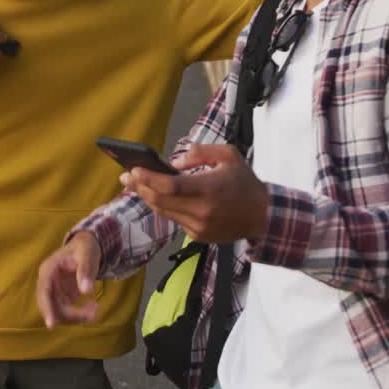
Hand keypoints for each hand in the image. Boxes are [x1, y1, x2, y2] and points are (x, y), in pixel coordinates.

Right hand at [36, 232, 101, 329]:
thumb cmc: (84, 247)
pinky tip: (93, 306)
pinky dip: (80, 314)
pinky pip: (68, 312)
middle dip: (70, 315)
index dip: (46, 309)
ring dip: (77, 317)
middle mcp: (48, 283)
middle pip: (52, 306)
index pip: (43, 292)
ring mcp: (55, 292)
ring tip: (96, 308)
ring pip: (60, 313)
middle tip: (93, 313)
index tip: (51, 325)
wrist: (86, 247)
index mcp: (48, 270)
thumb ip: (85, 270)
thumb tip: (87, 291)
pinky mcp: (63, 298)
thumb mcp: (86, 254)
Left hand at [122, 144, 268, 243]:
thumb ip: (200, 152)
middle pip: (160, 201)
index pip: (170, 186)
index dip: (148, 178)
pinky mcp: (198, 235)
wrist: (261, 215)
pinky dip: (163, 207)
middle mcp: (203, 210)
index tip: (133, 169)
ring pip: (164, 211)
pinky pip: (174, 219)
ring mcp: (200, 226)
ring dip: (147, 198)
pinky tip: (155, 196)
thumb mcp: (229, 155)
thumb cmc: (244, 181)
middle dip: (140, 188)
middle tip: (127, 176)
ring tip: (136, 184)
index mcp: (210, 188)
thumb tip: (173, 163)